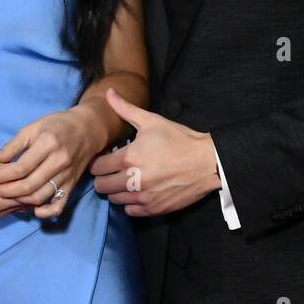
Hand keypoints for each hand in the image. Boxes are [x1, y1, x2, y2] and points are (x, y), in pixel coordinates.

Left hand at [0, 108, 101, 220]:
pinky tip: (32, 208)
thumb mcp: (33, 127)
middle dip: (5, 190)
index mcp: (48, 144)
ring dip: (19, 200)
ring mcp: (67, 176)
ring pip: (39, 197)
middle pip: (28, 186)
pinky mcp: (72, 185)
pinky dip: (45, 212)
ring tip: (7, 194)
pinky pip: (58, 206)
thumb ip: (12, 145)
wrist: (88, 129)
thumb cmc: (58, 125)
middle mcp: (59, 162)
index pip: (20, 168)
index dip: (0, 175)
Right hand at [0, 141, 33, 219]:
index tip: (39, 164)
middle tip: (39, 163)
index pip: (25, 198)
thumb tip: (27, 175)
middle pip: (26, 201)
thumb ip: (4, 172)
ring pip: (23, 200)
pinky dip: (22, 187)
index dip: (35, 182)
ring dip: (29, 185)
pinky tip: (26, 172)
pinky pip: (16, 198)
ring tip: (33, 166)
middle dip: (34, 184)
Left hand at [89, 87, 218, 216]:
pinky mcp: (154, 209)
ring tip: (126, 180)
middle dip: (103, 177)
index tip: (104, 159)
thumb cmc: (179, 139)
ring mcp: (143, 197)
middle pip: (101, 186)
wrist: (207, 162)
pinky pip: (129, 211)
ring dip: (116, 190)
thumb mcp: (152, 121)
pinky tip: (138, 191)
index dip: (98, 162)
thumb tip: (109, 92)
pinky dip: (130, 203)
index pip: (97, 167)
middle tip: (112, 171)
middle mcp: (133, 180)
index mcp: (129, 157)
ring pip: (114, 199)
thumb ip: (126, 109)